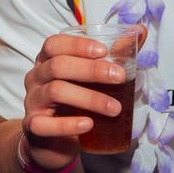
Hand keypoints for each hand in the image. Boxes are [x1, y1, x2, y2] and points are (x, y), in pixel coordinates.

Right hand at [19, 34, 126, 168]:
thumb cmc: (73, 102)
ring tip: (115, 108)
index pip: (54, 44)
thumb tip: (141, 31)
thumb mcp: (90, 79)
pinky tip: (88, 124)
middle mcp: (36, 77)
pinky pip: (45, 124)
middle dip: (91, 70)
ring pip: (55, 91)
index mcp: (47, 61)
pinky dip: (68, 124)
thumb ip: (114, 55)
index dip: (77, 45)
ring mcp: (32, 101)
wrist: (52, 141)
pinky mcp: (33, 127)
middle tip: (120, 77)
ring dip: (89, 98)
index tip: (104, 51)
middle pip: (58, 66)